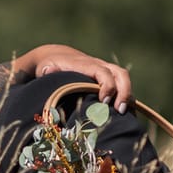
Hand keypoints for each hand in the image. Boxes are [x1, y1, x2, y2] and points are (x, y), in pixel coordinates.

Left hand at [17, 44, 131, 111]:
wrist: (56, 56)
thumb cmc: (50, 65)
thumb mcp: (45, 67)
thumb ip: (47, 70)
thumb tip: (49, 70)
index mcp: (86, 65)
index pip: (103, 72)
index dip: (107, 85)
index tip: (104, 101)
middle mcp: (99, 66)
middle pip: (120, 74)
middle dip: (124, 91)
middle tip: (120, 110)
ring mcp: (105, 71)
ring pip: (123, 79)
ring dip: (127, 96)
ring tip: (125, 116)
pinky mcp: (106, 78)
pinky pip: (121, 85)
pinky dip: (125, 98)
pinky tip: (125, 115)